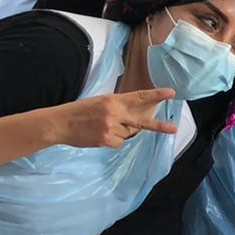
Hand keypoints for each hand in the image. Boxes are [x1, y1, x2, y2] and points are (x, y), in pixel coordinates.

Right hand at [55, 88, 178, 147]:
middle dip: (158, 126)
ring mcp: (110, 128)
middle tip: (174, 129)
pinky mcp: (105, 140)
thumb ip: (118, 106)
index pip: (139, 96)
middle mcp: (114, 113)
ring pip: (128, 133)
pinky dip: (113, 140)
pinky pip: (119, 142)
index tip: (171, 93)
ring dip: (120, 131)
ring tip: (103, 127)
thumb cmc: (80, 111)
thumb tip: (135, 113)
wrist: (60, 123)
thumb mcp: (100, 101)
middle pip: (141, 121)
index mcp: (113, 100)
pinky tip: (100, 135)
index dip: (156, 95)